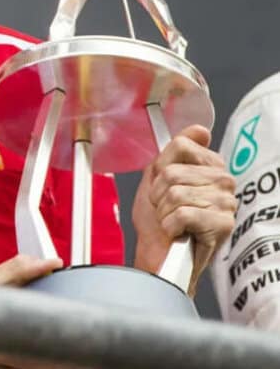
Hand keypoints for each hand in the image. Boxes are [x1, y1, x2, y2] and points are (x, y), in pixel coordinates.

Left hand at [132, 124, 236, 294]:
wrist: (158, 253)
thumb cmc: (158, 218)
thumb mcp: (158, 176)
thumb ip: (174, 151)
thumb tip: (200, 130)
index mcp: (210, 166)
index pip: (182, 144)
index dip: (161, 167)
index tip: (164, 185)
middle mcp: (224, 181)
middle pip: (173, 171)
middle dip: (159, 193)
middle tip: (166, 208)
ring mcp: (226, 202)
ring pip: (176, 192)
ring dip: (163, 211)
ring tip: (172, 220)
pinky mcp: (223, 223)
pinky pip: (182, 213)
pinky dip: (170, 225)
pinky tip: (178, 231)